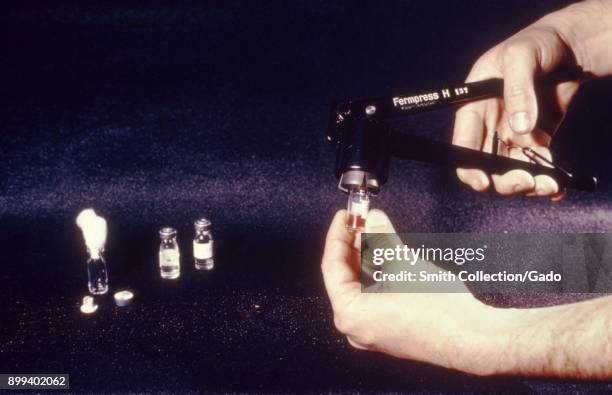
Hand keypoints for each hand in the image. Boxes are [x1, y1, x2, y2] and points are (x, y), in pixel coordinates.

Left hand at [321, 210, 515, 374]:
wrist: (472, 338)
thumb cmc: (440, 312)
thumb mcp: (403, 264)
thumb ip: (382, 237)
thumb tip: (372, 219)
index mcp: (350, 314)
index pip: (332, 266)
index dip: (337, 236)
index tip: (344, 217)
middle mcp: (356, 327)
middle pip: (345, 275)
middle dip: (354, 244)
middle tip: (360, 220)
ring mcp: (373, 330)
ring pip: (361, 285)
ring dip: (367, 256)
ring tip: (374, 231)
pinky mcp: (389, 329)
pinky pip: (374, 296)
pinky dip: (378, 274)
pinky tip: (386, 254)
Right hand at [453, 14, 582, 199]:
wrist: (568, 46)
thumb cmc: (536, 43)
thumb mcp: (521, 56)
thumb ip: (517, 89)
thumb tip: (520, 127)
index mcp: (475, 105)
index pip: (463, 142)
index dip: (468, 165)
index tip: (482, 182)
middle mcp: (490, 123)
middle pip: (488, 162)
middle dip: (504, 178)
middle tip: (525, 181)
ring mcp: (513, 133)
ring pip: (512, 169)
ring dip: (528, 182)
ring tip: (549, 184)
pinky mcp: (536, 139)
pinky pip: (537, 164)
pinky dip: (546, 178)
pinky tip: (556, 185)